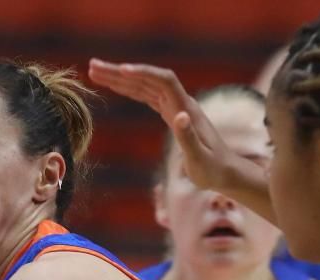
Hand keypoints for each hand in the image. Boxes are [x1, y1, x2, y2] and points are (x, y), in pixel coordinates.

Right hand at [88, 58, 234, 191]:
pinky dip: (130, 89)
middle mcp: (180, 103)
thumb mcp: (199, 159)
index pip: (163, 81)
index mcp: (186, 109)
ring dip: (121, 78)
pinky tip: (116, 86)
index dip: (143, 74)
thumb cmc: (212, 169)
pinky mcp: (171, 114)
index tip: (122, 70)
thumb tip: (179, 116)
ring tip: (96, 72)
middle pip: (148, 79)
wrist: (225, 172)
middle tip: (94, 66)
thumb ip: (188, 137)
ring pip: (145, 86)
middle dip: (121, 72)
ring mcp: (175, 107)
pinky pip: (147, 96)